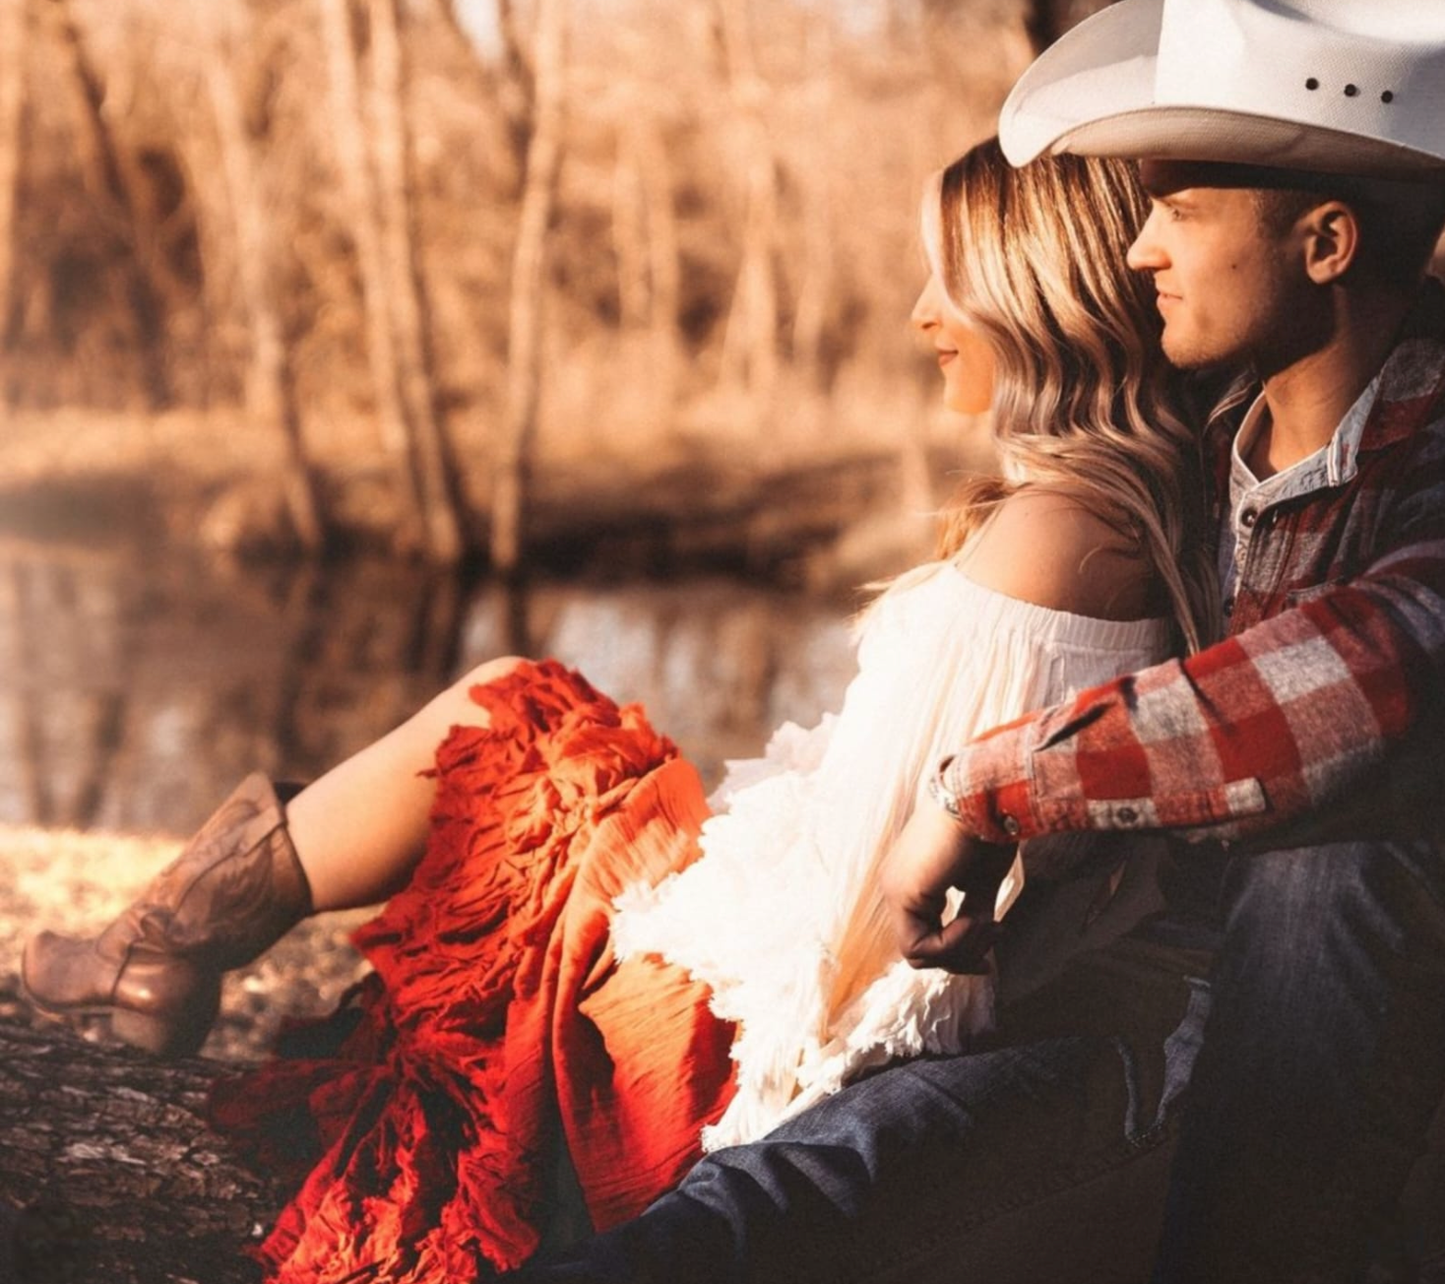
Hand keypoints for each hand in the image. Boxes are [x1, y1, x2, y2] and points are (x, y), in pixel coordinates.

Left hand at [879, 801, 1016, 973]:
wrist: (985, 800)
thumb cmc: (986, 831)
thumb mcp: (980, 883)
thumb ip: (972, 914)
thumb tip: (977, 946)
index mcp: (912, 881)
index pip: (924, 935)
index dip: (960, 950)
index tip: (996, 936)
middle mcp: (896, 886)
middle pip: (920, 949)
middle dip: (963, 954)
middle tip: (997, 934)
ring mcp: (894, 890)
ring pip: (918, 952)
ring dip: (962, 948)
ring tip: (990, 923)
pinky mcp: (902, 893)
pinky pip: (919, 946)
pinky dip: (952, 943)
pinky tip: (976, 920)